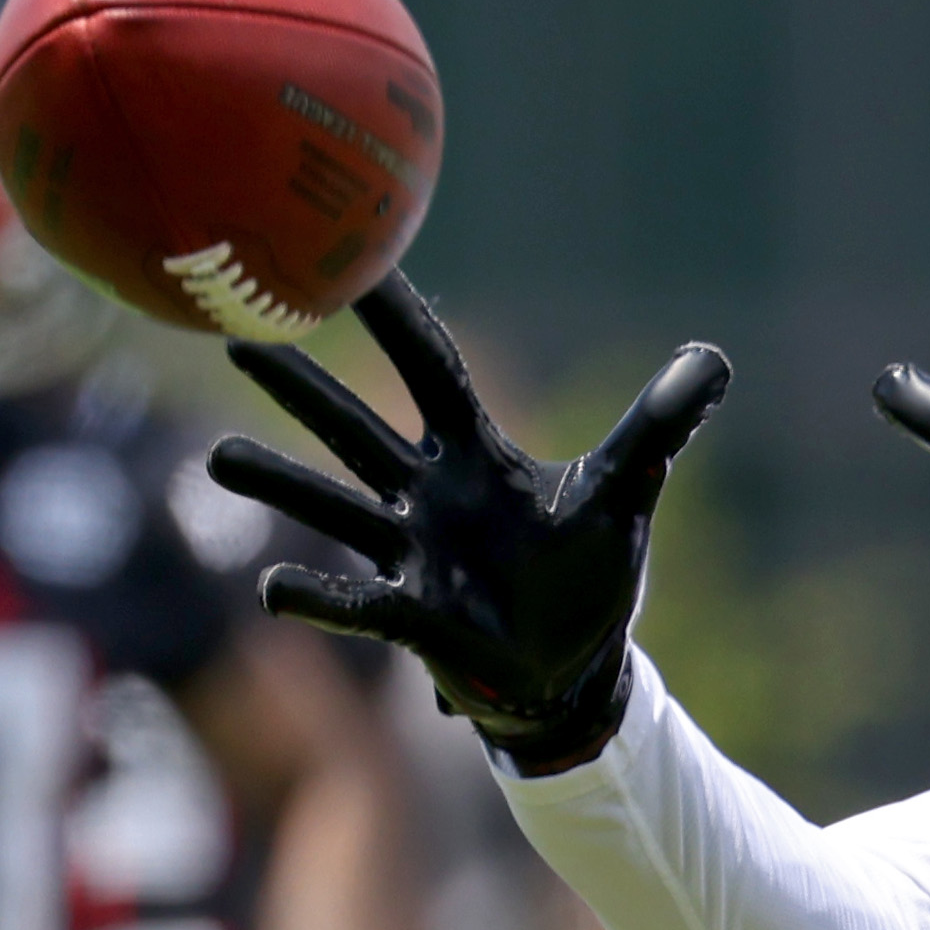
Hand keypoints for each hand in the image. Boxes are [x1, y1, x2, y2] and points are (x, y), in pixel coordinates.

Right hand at [209, 275, 728, 775]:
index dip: (394, 316)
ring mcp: (411, 556)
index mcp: (477, 456)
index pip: (428, 369)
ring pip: (333, 508)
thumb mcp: (627, 494)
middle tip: (237, 333)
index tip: (346, 257)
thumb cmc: (588, 576)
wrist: (574, 672)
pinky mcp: (412, 619)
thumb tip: (714, 361)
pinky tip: (271, 588)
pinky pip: (354, 604)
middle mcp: (429, 496)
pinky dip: (315, 598)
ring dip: (279, 485)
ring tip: (216, 458)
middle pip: (355, 428)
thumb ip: (657, 428)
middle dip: (300, 386)